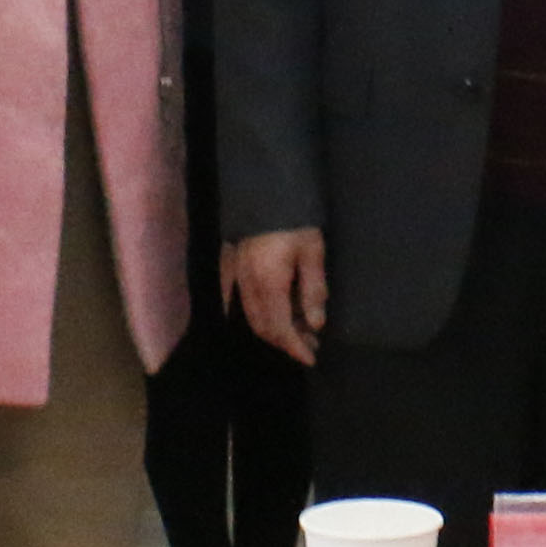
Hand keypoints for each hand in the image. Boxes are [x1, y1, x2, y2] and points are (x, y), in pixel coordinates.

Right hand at [227, 228, 328, 365]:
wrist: (267, 188)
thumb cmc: (294, 219)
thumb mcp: (312, 251)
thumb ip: (313, 290)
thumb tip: (315, 324)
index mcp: (268, 284)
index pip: (280, 328)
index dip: (294, 347)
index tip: (310, 358)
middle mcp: (247, 285)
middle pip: (264, 326)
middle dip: (286, 341)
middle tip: (310, 343)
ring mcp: (235, 275)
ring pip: (250, 315)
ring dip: (272, 328)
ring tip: (296, 329)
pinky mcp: (230, 264)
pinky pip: (232, 297)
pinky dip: (245, 312)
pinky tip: (258, 315)